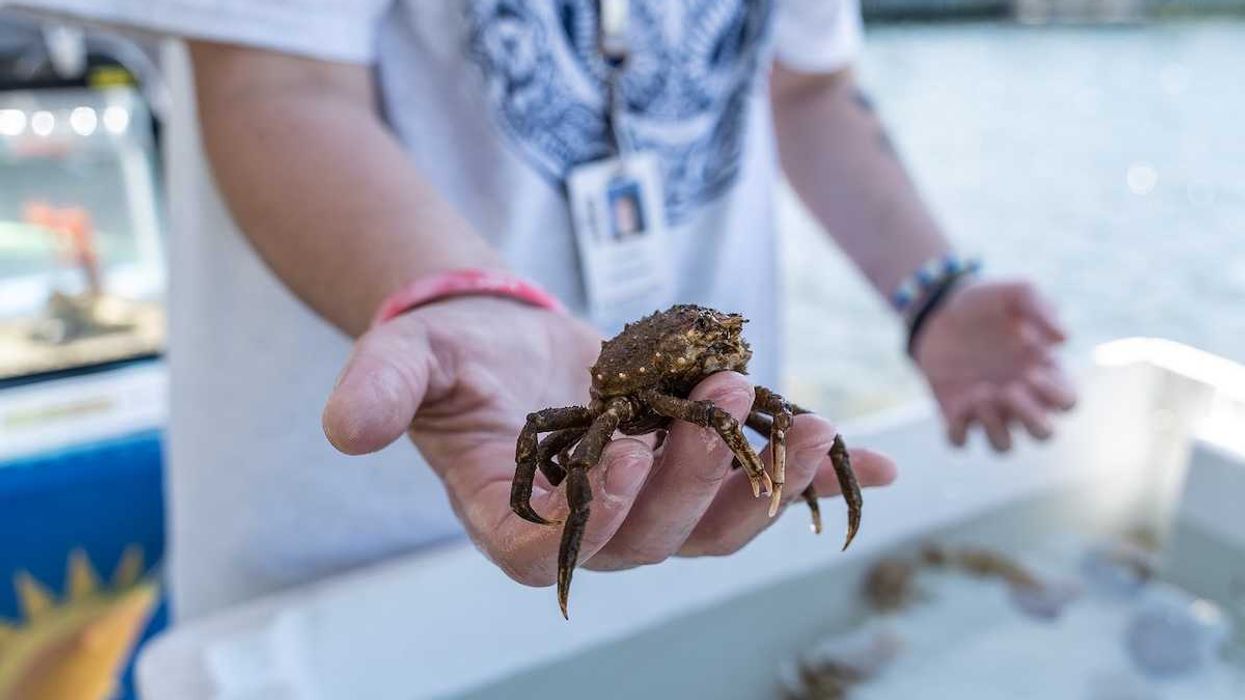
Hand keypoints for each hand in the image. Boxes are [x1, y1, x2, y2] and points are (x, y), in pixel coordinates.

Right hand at [322, 297, 895, 587]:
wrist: (502, 337)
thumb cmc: (451, 352)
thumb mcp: (409, 355)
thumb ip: (381, 388)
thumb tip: (344, 428)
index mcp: (512, 517)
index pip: (557, 547)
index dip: (599, 512)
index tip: (626, 449)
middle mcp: (588, 527)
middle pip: (652, 537)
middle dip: (696, 478)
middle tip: (726, 396)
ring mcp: (646, 506)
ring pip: (714, 523)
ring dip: (767, 485)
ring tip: (814, 427)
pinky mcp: (688, 474)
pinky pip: (753, 487)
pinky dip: (811, 479)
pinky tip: (881, 464)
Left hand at [913, 279, 1076, 451]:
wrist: (937, 307)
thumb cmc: (985, 300)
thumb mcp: (1017, 292)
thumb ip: (1043, 309)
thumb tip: (1064, 339)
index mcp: (1044, 372)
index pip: (1068, 403)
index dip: (1056, 395)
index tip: (1032, 368)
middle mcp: (1020, 397)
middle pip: (1043, 435)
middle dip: (1032, 420)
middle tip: (1009, 389)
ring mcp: (987, 408)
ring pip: (1003, 446)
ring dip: (995, 428)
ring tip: (981, 392)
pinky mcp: (955, 411)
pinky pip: (960, 442)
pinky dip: (959, 431)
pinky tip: (958, 403)